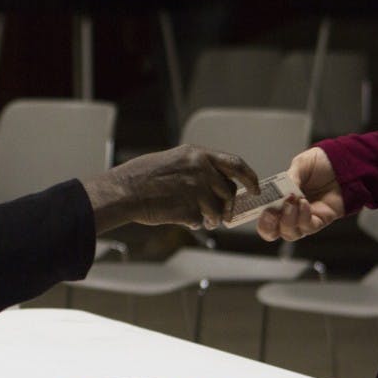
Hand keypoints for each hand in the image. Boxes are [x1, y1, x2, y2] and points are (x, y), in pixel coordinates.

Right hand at [83, 144, 257, 232]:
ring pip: (217, 210)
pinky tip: (181, 218)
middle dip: (228, 205)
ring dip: (212, 218)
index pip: (236, 164)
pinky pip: (200, 220)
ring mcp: (196, 191)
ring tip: (202, 219)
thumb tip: (210, 180)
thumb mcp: (170, 160)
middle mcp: (201, 171)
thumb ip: (193, 167)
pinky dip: (193, 222)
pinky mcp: (189, 210)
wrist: (123, 192)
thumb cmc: (139, 176)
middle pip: (229, 191)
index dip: (250, 178)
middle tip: (225, 215)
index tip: (254, 189)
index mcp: (197, 155)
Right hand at [256, 147, 343, 240]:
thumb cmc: (321, 164)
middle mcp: (288, 212)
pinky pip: (308, 227)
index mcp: (278, 199)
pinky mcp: (320, 221)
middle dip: (268, 226)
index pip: (261, 214)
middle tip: (270, 213)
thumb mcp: (300, 165)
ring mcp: (304, 218)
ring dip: (287, 220)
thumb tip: (283, 191)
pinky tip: (304, 203)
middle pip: (272, 232)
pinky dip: (303, 217)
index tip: (252, 209)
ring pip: (290, 233)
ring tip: (292, 201)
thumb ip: (289, 178)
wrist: (345, 164)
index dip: (254, 216)